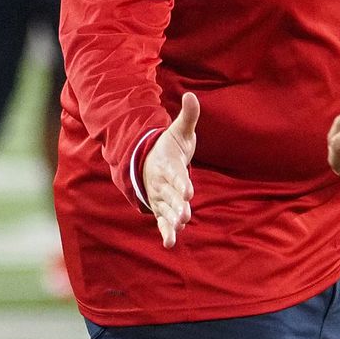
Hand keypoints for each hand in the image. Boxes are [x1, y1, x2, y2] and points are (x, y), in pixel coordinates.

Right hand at [143, 92, 198, 247]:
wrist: (147, 160)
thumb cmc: (168, 146)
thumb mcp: (179, 131)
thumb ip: (188, 116)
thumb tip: (192, 95)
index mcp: (166, 164)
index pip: (174, 174)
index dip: (180, 182)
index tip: (188, 189)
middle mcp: (161, 183)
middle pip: (169, 195)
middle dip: (176, 204)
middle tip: (185, 214)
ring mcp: (159, 196)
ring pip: (165, 209)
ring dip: (171, 219)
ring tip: (179, 227)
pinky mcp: (161, 207)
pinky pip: (162, 220)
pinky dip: (166, 231)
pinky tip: (170, 243)